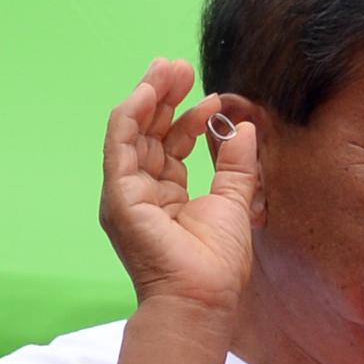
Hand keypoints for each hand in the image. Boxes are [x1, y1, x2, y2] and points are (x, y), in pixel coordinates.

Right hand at [99, 59, 258, 316]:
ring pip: (133, 132)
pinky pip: (120, 146)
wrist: (202, 297)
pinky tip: (147, 92)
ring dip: (149, 96)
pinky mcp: (119, 195)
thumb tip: (243, 127)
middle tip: (181, 66)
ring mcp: (126, 192)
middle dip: (165, 97)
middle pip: (149, 133)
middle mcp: (141, 190)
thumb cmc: (217, 262)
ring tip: (169, 68)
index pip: (172, 146)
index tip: (212, 97)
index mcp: (165, 195)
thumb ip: (236, 164)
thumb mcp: (235, 202)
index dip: (190, 119)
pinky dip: (131, 116)